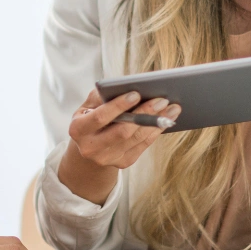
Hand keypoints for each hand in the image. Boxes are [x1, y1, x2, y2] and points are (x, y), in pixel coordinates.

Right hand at [57, 88, 180, 203]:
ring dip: (156, 122)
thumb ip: (102, 95)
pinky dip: (155, 131)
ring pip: (136, 139)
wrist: (90, 145)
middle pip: (122, 131)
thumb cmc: (91, 116)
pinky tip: (166, 120)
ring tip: (171, 108)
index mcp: (78, 129)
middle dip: (144, 114)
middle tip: (162, 100)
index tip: (136, 93)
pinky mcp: (122, 162)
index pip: (100, 117)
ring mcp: (106, 158)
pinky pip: (142, 146)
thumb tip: (126, 87)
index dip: (118, 106)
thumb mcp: (89, 104)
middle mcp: (90, 148)